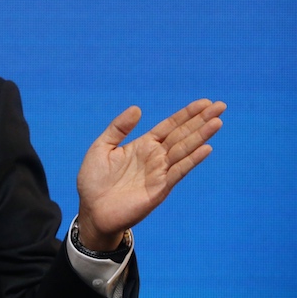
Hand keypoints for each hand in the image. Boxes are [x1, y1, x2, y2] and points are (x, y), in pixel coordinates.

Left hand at [76, 99, 224, 250]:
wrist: (92, 210)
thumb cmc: (94, 180)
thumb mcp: (102, 147)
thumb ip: (119, 128)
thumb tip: (137, 108)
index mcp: (143, 146)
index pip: (170, 126)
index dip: (186, 114)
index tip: (204, 102)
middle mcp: (155, 157)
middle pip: (182, 135)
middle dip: (201, 120)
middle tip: (220, 105)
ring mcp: (159, 173)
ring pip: (184, 150)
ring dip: (201, 136)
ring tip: (217, 122)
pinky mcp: (159, 189)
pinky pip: (178, 171)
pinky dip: (192, 160)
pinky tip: (205, 148)